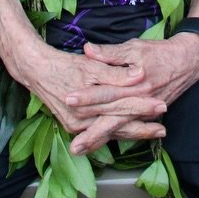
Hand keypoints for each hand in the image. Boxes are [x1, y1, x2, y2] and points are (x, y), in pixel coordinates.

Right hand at [10, 42, 168, 146]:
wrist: (35, 70)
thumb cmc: (64, 64)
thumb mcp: (90, 64)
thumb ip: (114, 71)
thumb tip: (137, 74)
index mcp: (89, 102)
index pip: (122, 105)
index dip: (143, 106)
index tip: (162, 105)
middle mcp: (82, 119)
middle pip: (118, 124)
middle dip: (142, 127)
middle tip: (163, 129)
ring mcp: (76, 125)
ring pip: (110, 132)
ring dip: (132, 132)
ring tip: (154, 133)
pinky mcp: (73, 126)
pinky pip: (99, 132)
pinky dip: (116, 132)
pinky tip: (130, 132)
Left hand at [63, 36, 198, 152]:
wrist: (188, 61)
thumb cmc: (159, 52)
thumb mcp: (135, 47)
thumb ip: (111, 52)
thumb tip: (88, 50)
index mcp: (135, 84)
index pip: (106, 92)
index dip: (87, 96)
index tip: (68, 100)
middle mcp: (140, 102)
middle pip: (112, 119)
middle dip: (92, 132)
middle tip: (73, 145)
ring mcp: (145, 112)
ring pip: (120, 129)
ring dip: (101, 140)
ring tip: (82, 149)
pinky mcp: (148, 116)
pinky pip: (130, 129)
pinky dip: (115, 138)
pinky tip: (101, 144)